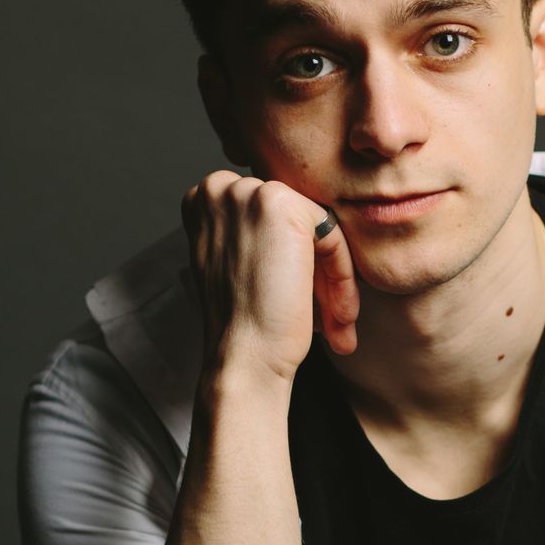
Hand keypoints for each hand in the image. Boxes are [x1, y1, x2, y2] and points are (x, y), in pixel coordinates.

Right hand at [179, 168, 360, 384]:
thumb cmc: (244, 323)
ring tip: (338, 322)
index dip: (296, 259)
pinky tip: (338, 314)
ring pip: (317, 228)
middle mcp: (219, 188)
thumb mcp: (235, 262)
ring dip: (333, 278)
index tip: (307, 301)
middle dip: (318, 270)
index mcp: (203, 199)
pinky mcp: (279, 204)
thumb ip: (254, 230)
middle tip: (330, 317)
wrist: (244, 357)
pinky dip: (342, 275)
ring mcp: (247, 192)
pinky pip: (332, 232)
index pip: (273, 217)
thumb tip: (297, 222)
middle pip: (295, 220)